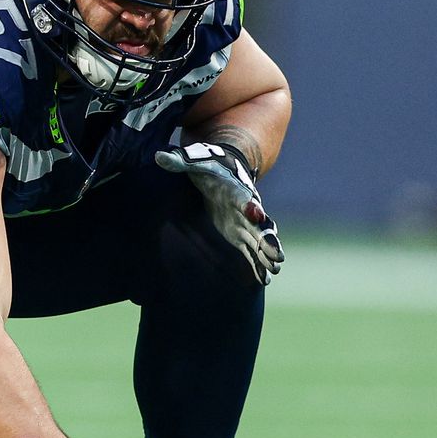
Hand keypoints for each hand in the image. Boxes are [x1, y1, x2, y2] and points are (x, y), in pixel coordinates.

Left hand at [155, 142, 284, 284]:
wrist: (224, 171)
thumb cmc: (209, 167)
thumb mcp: (195, 162)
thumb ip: (180, 161)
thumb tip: (159, 157)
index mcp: (235, 191)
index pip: (243, 198)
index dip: (250, 206)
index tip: (257, 214)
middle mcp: (245, 209)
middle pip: (260, 226)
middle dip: (268, 240)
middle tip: (277, 255)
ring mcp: (246, 224)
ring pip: (261, 242)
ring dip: (268, 255)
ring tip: (274, 270)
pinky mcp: (241, 235)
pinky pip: (253, 252)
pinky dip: (259, 265)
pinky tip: (265, 280)